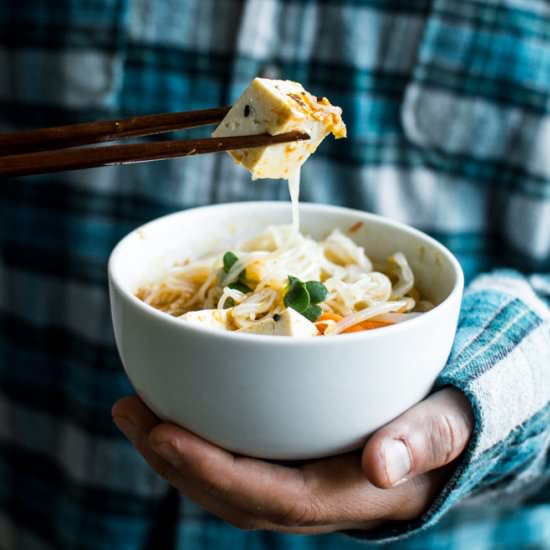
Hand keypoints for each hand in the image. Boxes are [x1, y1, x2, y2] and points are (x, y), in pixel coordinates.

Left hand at [112, 388, 472, 533]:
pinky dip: (198, 439)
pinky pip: (235, 459)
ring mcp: (296, 480)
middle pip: (231, 494)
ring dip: (173, 450)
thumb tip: (380, 465)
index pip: (270, 497)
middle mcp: (312, 496)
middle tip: (129, 411)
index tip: (164, 434)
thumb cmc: (446, 424)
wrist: (443, 433)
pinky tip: (172, 409)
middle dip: (174, 459)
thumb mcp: (446, 426)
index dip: (214, 472)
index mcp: (347, 494)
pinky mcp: (288, 460)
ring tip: (133, 409)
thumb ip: (423, 442)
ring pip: (224, 480)